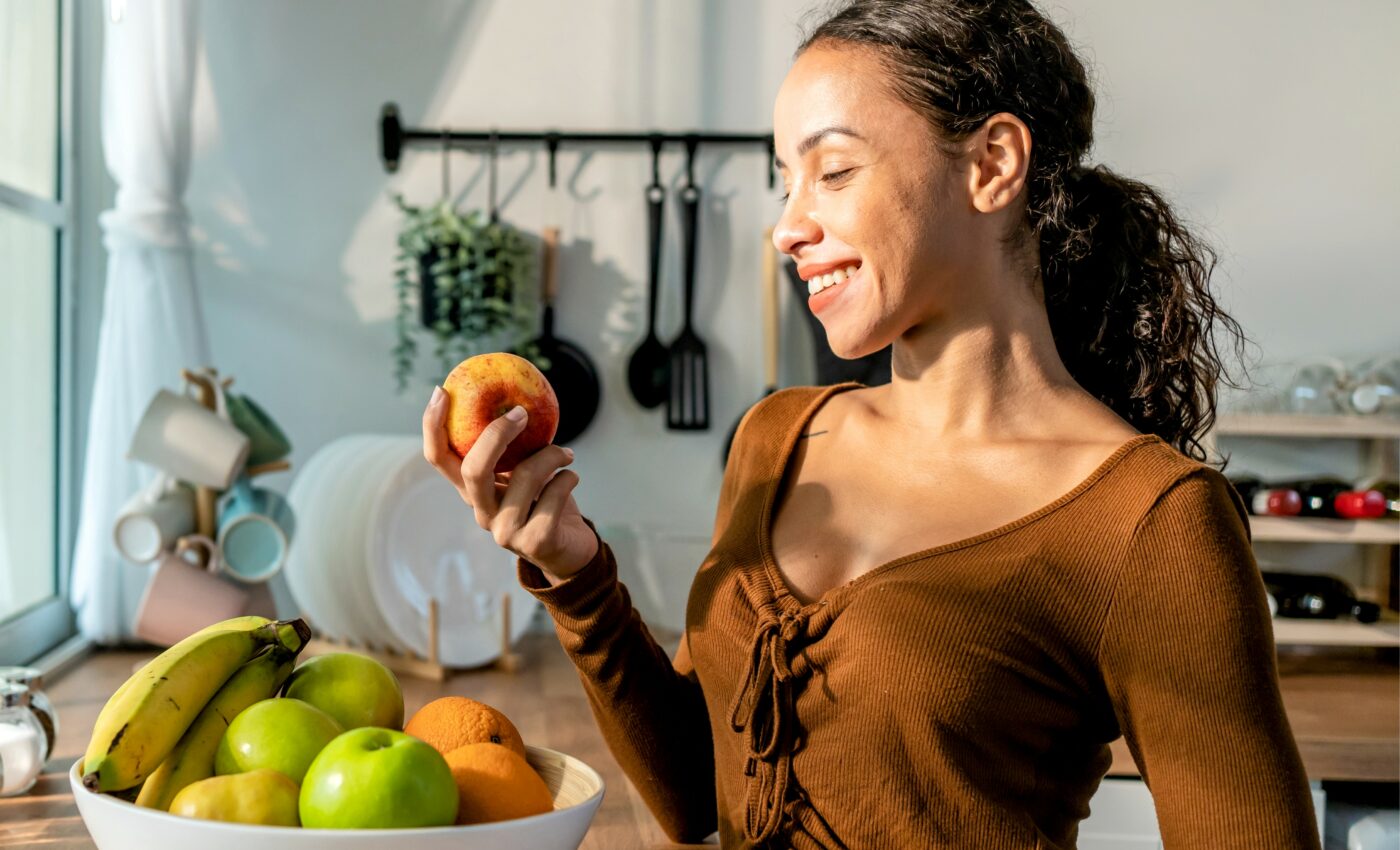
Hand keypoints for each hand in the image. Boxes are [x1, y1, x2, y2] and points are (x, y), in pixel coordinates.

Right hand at [421, 386, 599, 583]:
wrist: (571, 550)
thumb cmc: (546, 502)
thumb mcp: (524, 472)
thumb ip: (514, 448)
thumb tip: (513, 398)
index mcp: (472, 491)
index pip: (438, 459)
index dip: (432, 426)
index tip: (441, 392)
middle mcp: (482, 512)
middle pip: (473, 469)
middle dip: (496, 435)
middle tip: (522, 413)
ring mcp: (505, 531)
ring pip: (525, 477)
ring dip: (552, 455)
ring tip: (566, 454)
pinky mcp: (535, 542)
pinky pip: (553, 496)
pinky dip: (567, 479)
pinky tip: (571, 478)